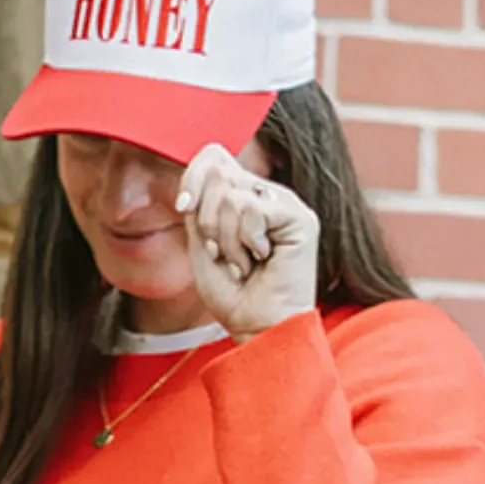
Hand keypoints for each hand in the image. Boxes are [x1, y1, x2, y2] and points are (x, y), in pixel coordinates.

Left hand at [176, 143, 318, 339]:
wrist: (258, 327)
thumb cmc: (233, 294)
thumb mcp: (202, 242)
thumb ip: (201, 202)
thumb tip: (210, 163)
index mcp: (244, 195)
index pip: (214, 156)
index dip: (193, 178)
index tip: (183, 209)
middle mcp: (266, 194)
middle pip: (219, 173)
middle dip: (209, 222)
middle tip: (226, 255)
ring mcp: (286, 204)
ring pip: (232, 196)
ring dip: (228, 240)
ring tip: (245, 264)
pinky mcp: (300, 217)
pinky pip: (252, 209)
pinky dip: (247, 241)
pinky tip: (263, 260)